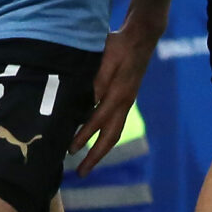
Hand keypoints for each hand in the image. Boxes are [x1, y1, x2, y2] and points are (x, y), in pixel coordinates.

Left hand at [71, 11, 163, 172]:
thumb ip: (96, 79)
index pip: (98, 120)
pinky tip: (91, 141)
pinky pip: (114, 124)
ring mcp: (126, 103)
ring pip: (114, 133)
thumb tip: (87, 101)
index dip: (84, 136)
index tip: (70, 150)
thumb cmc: (120, 44)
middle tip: (81, 173)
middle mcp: (124, 102)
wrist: (141, 38)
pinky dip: (103, 136)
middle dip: (95, 156)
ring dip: (100, 150)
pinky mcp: (124, 100)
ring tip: (86, 165)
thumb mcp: (105, 57)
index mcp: (118, 93)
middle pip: (110, 137)